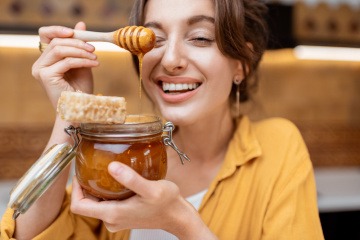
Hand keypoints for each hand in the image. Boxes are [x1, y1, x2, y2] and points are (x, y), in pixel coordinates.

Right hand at [32, 22, 98, 108]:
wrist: (80, 110)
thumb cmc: (80, 90)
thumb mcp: (82, 63)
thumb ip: (79, 46)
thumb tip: (80, 24)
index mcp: (46, 60)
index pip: (46, 36)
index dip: (58, 29)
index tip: (76, 31)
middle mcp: (40, 64)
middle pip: (55, 42)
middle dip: (77, 42)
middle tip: (93, 48)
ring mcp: (41, 70)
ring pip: (60, 50)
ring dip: (81, 51)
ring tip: (95, 58)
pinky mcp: (46, 76)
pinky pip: (67, 62)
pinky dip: (83, 61)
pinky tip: (94, 64)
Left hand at [70, 162, 201, 236]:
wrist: (177, 216)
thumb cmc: (167, 204)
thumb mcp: (151, 189)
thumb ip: (130, 179)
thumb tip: (111, 166)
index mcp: (113, 214)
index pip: (78, 206)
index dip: (74, 189)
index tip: (79, 173)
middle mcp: (112, 219)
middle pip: (86, 203)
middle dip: (84, 186)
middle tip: (90, 166)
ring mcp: (117, 219)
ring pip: (96, 203)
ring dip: (96, 188)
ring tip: (102, 170)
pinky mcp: (123, 215)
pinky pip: (106, 203)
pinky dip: (106, 191)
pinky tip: (116, 179)